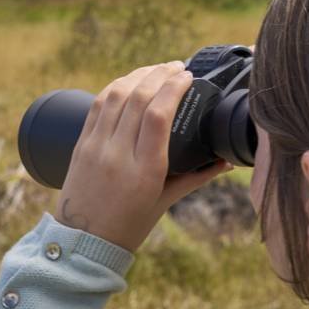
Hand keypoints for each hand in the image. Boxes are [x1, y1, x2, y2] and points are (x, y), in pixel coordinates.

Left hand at [54, 61, 233, 252]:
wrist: (83, 242)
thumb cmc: (129, 225)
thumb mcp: (166, 201)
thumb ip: (197, 176)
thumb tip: (227, 162)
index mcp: (145, 171)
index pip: (158, 114)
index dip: (174, 87)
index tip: (188, 76)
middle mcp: (118, 155)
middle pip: (138, 98)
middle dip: (160, 74)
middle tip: (177, 67)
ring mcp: (96, 147)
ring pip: (116, 95)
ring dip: (138, 74)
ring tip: (156, 69)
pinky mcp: (81, 144)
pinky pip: (97, 105)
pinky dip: (116, 87)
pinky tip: (130, 81)